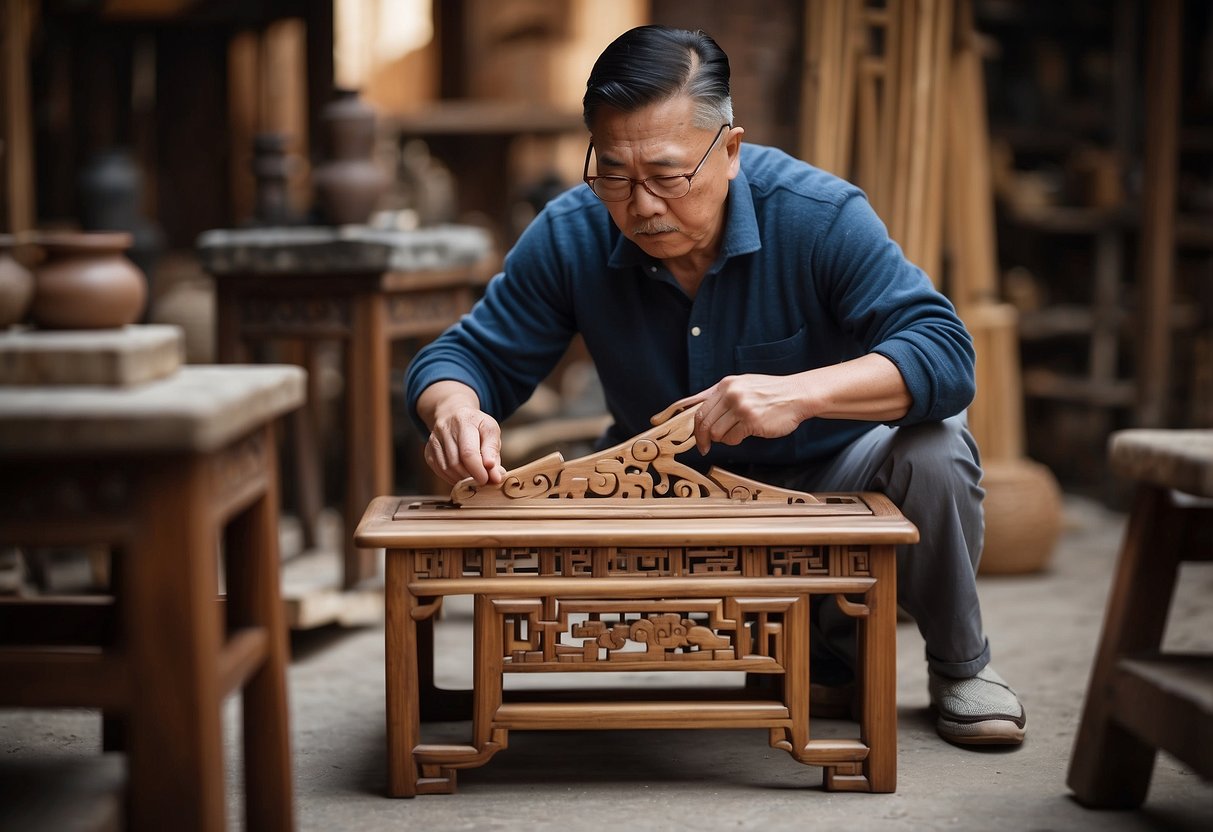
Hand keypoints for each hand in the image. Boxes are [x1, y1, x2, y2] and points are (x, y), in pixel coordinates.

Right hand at [424, 404, 505, 485]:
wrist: (453, 414)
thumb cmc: (476, 425)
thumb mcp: (490, 431)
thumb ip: (493, 453)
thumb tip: (495, 477)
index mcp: (464, 420)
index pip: (468, 452)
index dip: (477, 470)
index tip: (487, 480)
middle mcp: (444, 429)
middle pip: (456, 462)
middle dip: (471, 476)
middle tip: (482, 481)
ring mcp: (434, 440)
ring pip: (447, 468)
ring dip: (462, 479)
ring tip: (474, 477)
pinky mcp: (428, 450)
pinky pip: (439, 470)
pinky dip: (452, 477)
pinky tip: (462, 475)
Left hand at [658, 374, 809, 454]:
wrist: (797, 395)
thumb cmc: (770, 393)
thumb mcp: (742, 385)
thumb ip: (721, 397)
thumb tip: (697, 410)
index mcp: (725, 385)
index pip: (695, 403)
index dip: (676, 415)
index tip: (660, 423)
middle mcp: (730, 394)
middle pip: (702, 421)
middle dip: (701, 437)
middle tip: (703, 447)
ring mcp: (740, 407)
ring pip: (717, 432)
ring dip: (724, 438)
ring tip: (739, 431)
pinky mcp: (751, 421)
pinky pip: (733, 438)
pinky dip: (737, 440)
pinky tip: (750, 431)